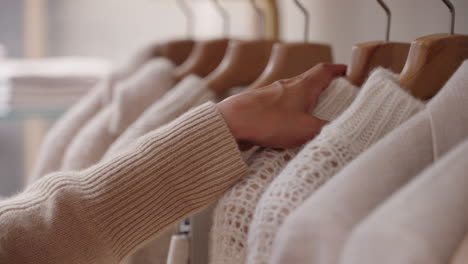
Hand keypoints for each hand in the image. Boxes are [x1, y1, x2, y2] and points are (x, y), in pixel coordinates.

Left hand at [217, 63, 346, 148]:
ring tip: (316, 119)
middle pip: (311, 82)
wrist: (230, 123)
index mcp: (303, 86)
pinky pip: (281, 109)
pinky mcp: (261, 108)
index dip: (339, 71)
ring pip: (295, 96)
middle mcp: (287, 86)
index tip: (349, 74)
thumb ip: (325, 130)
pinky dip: (291, 116)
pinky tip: (290, 131)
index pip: (325, 70)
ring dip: (307, 104)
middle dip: (325, 90)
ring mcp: (272, 96)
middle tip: (337, 101)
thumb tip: (338, 131)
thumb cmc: (267, 121)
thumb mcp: (305, 129)